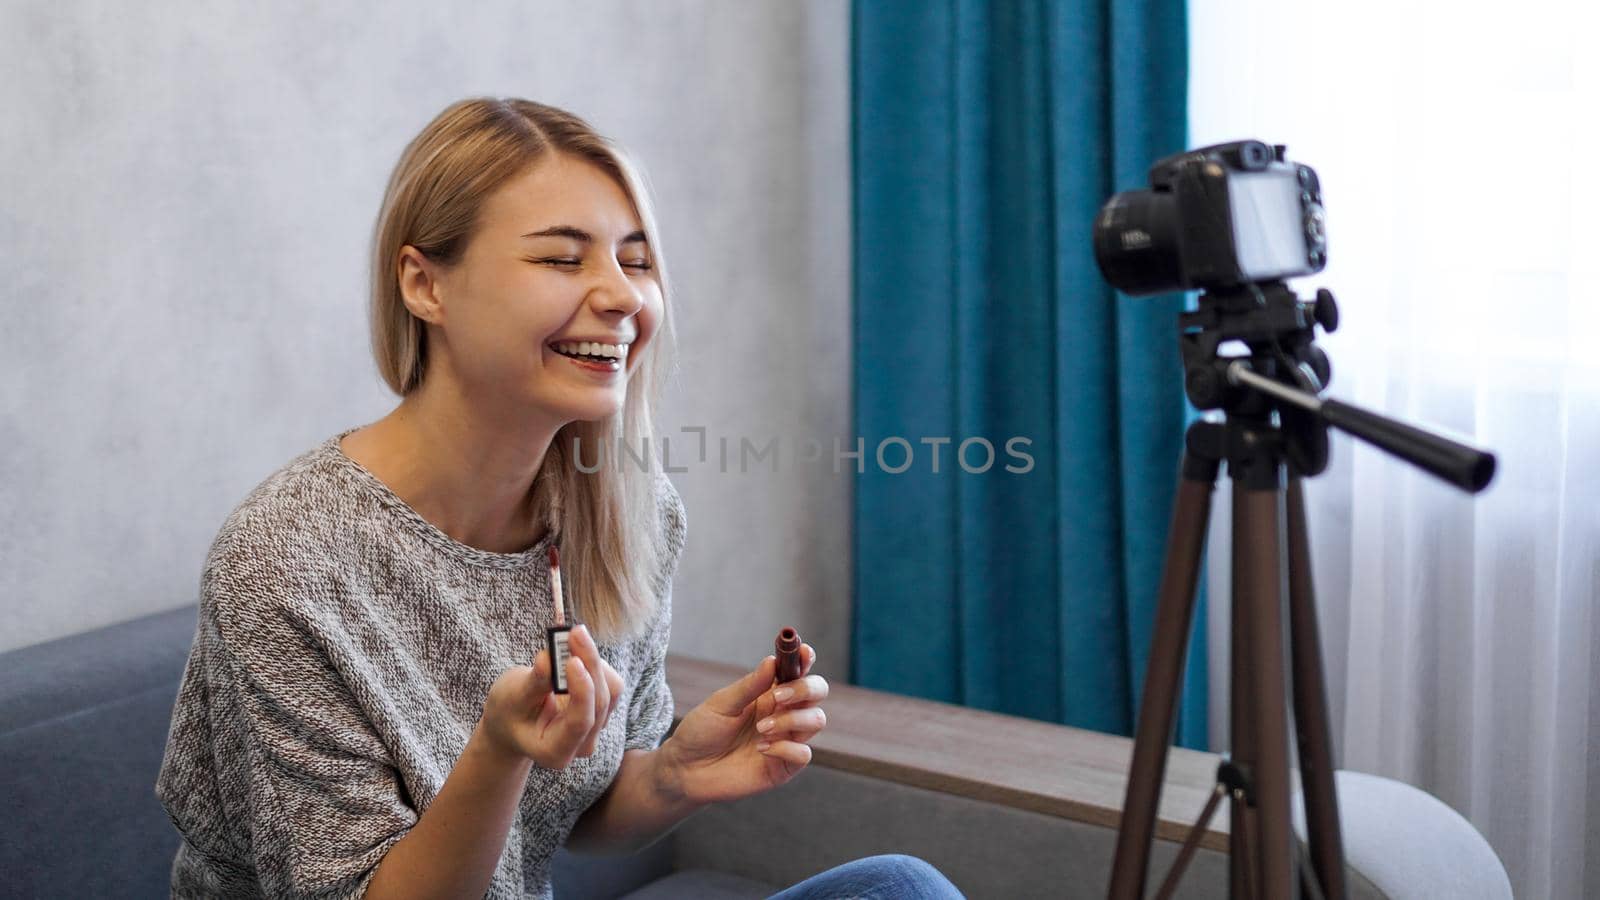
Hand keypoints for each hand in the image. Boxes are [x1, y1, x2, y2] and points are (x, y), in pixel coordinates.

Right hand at [479, 624, 625, 767]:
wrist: (513, 719)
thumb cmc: (509, 712)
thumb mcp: (512, 698)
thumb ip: (534, 683)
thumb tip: (549, 659)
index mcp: (556, 751)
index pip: (580, 722)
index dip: (581, 690)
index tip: (573, 660)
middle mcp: (582, 745)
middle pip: (599, 702)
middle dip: (589, 664)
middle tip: (574, 632)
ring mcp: (595, 728)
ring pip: (610, 690)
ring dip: (593, 660)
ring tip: (571, 638)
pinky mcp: (602, 710)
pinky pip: (610, 684)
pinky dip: (595, 664)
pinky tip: (576, 652)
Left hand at [659, 643, 827, 804]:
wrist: (686, 769)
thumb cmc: (701, 731)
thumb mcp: (721, 704)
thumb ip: (750, 686)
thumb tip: (772, 661)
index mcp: (770, 692)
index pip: (798, 671)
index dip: (806, 659)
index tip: (804, 652)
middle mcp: (783, 713)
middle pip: (818, 692)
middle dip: (805, 689)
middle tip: (778, 696)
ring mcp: (786, 739)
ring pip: (816, 720)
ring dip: (791, 720)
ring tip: (761, 728)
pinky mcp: (783, 766)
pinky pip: (804, 754)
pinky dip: (785, 748)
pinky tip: (761, 749)